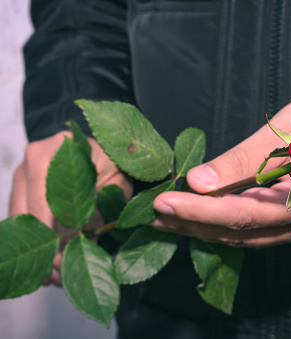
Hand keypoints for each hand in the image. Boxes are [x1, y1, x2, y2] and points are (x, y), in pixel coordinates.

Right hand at [9, 131, 131, 285]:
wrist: (97, 148)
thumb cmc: (112, 164)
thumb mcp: (117, 181)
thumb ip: (102, 207)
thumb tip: (85, 242)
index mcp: (56, 151)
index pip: (47, 202)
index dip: (55, 236)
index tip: (66, 261)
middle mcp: (31, 160)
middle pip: (28, 214)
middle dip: (44, 250)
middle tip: (58, 278)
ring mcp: (21, 174)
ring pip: (20, 221)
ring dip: (36, 251)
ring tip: (53, 278)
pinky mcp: (19, 188)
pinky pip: (20, 220)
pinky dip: (34, 243)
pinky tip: (48, 265)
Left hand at [152, 95, 290, 246]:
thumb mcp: (285, 132)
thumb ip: (244, 161)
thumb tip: (198, 181)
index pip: (243, 214)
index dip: (200, 210)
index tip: (163, 202)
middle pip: (238, 232)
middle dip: (193, 223)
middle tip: (153, 212)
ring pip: (242, 237)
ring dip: (202, 229)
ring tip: (165, 219)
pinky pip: (252, 234)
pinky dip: (220, 228)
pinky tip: (196, 220)